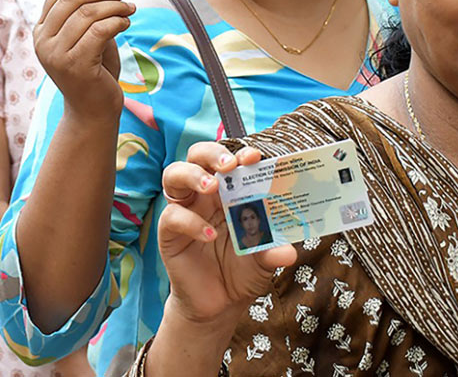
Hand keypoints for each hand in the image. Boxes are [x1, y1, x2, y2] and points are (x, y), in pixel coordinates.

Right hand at [33, 0, 134, 118]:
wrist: (93, 110)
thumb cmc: (94, 70)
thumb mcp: (87, 36)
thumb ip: (88, 11)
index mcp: (42, 30)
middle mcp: (43, 41)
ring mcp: (56, 54)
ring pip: (88, 13)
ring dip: (115, 5)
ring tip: (130, 8)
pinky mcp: (74, 65)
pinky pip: (99, 31)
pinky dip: (117, 21)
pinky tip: (127, 23)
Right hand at [158, 141, 296, 324]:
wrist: (219, 304)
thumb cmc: (242, 272)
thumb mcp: (263, 261)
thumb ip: (272, 252)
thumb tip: (288, 251)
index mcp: (229, 192)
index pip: (229, 162)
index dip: (239, 153)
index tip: (254, 157)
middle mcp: (204, 196)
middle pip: (196, 157)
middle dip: (212, 154)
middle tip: (229, 165)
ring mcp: (184, 211)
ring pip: (174, 176)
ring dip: (193, 176)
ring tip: (211, 187)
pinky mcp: (169, 232)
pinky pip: (172, 216)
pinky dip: (191, 222)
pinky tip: (209, 235)